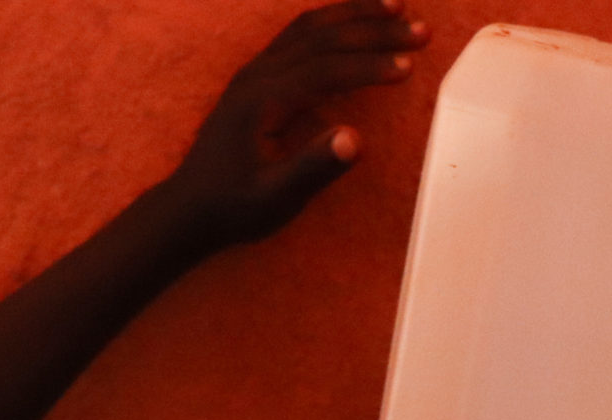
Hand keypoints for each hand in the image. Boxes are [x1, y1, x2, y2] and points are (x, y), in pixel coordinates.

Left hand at [166, 0, 429, 246]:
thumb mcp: (274, 198)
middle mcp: (259, 74)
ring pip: (310, 27)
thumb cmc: (233, 207)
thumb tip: (355, 140)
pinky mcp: (257, 77)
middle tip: (422, 31)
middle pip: (323, 37)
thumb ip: (313, 168)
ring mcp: (256, 71)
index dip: (370, 66)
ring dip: (355, 14)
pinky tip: (355, 22)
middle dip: (375, 29)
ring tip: (397, 4)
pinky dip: (333, 22)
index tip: (409, 67)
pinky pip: (299, 35)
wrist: (189, 208)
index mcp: (264, 98)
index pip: (326, 69)